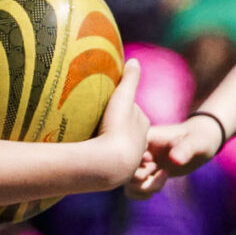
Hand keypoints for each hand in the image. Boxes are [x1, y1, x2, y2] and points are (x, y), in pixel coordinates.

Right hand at [89, 56, 146, 184]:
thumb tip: (134, 60)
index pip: (132, 114)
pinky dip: (104, 161)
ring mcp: (130, 161)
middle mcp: (140, 144)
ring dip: (109, 148)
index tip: (108, 110)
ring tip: (94, 145)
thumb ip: (129, 79)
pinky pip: (110, 164)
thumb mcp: (122, 97)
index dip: (120, 111)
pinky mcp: (119, 175)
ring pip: (118, 150)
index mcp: (143, 126)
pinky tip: (93, 160)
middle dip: (116, 131)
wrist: (110, 162)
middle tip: (99, 127)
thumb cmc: (116, 127)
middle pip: (126, 133)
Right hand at [131, 111, 224, 197]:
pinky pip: (131, 189)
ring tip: (164, 177)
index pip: (124, 156)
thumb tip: (174, 159)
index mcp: (142, 138)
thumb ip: (185, 149)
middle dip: (142, 180)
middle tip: (164, 172)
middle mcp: (136, 151)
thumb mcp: (195, 143)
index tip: (155, 162)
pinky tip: (159, 186)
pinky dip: (142, 194)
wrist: (201, 142)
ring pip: (127, 183)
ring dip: (144, 188)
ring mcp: (139, 163)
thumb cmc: (199, 138)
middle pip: (123, 172)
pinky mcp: (144, 173)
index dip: (138, 166)